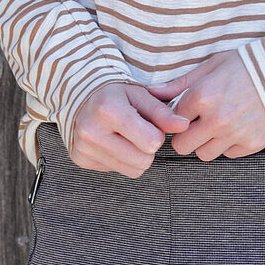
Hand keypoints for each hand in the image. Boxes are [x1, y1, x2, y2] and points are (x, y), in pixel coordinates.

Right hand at [69, 81, 190, 176]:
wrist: (83, 96)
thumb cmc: (116, 94)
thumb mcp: (141, 95)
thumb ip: (162, 113)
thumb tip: (184, 125)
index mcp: (109, 110)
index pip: (150, 142)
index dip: (157, 135)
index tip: (150, 124)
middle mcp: (92, 131)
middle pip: (143, 161)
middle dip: (148, 148)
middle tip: (139, 131)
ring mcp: (84, 148)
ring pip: (132, 170)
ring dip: (136, 156)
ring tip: (127, 136)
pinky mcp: (81, 160)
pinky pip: (116, 171)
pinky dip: (120, 159)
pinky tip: (113, 142)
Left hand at [147, 49, 264, 160]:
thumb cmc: (247, 64)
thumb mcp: (212, 65)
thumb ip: (180, 83)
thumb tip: (151, 92)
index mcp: (203, 96)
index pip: (172, 121)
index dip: (175, 117)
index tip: (183, 112)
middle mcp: (216, 119)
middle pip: (182, 146)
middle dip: (185, 136)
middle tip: (195, 124)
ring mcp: (234, 134)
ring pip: (204, 155)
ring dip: (206, 143)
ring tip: (216, 125)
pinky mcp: (251, 145)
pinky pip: (228, 155)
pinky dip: (227, 145)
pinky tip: (235, 127)